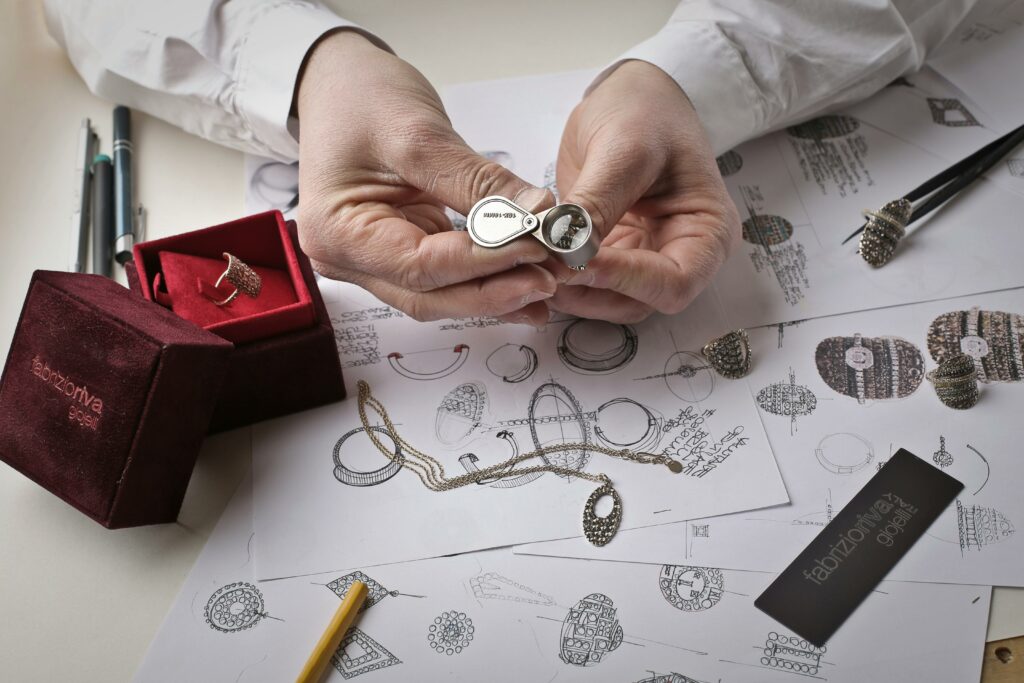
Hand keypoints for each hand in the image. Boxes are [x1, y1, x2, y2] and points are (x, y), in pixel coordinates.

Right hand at [295, 31, 555, 324]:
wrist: (340, 83)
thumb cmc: (360, 98)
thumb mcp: (418, 133)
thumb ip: (478, 182)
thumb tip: (538, 213)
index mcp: (337, 232)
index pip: (420, 266)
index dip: (482, 263)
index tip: (533, 248)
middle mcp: (348, 258)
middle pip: (428, 295)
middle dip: (491, 292)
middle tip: (547, 279)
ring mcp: (374, 260)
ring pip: (439, 295)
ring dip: (493, 294)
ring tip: (544, 285)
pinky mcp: (401, 251)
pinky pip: (445, 278)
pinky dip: (484, 279)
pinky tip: (523, 282)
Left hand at [548, 60, 739, 322]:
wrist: (634, 95)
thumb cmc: (646, 113)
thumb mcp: (625, 150)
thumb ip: (598, 203)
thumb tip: (566, 250)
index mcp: (707, 234)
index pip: (674, 282)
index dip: (625, 280)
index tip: (577, 262)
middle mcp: (679, 256)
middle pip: (638, 302)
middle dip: (589, 291)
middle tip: (542, 266)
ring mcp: (642, 259)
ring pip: (606, 301)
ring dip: (569, 291)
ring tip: (532, 262)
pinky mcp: (610, 255)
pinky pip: (585, 281)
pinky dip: (559, 276)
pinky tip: (532, 257)